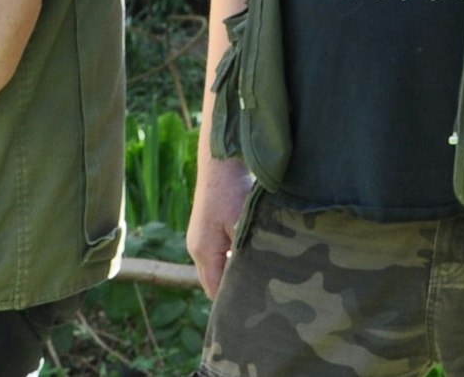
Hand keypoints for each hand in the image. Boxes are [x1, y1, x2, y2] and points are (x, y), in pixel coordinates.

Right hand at [186, 151, 253, 297]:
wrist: (222, 158)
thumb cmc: (231, 191)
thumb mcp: (242, 225)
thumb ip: (246, 255)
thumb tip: (258, 280)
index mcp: (202, 251)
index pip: (215, 291)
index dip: (234, 302)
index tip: (260, 306)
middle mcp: (198, 248)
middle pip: (215, 282)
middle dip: (236, 289)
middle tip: (265, 296)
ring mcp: (202, 237)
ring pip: (219, 267)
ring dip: (237, 272)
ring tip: (264, 278)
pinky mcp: (210, 228)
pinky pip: (221, 253)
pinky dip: (235, 258)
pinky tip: (256, 256)